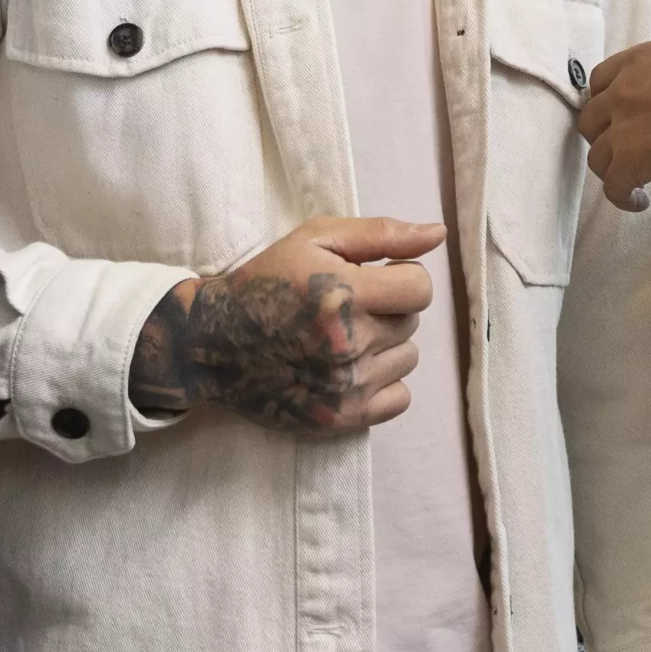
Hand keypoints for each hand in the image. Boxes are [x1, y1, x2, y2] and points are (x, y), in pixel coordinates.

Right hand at [128, 216, 442, 430]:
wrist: (213, 342)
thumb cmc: (266, 280)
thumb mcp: (314, 239)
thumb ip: (380, 234)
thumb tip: (437, 233)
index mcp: (343, 293)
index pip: (420, 288)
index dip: (399, 277)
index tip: (371, 278)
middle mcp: (348, 342)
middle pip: (412, 322)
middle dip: (387, 308)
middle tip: (345, 307)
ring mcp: (347, 385)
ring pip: (407, 358)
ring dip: (384, 345)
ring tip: (343, 337)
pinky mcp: (343, 417)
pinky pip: (400, 398)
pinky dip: (382, 383)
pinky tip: (349, 368)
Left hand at [578, 43, 650, 208]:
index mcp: (639, 61)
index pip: (600, 79)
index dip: (606, 99)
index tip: (617, 113)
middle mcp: (622, 91)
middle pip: (590, 118)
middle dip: (603, 134)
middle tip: (623, 146)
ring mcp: (622, 128)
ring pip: (596, 156)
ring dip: (611, 168)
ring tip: (631, 178)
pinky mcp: (630, 161)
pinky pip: (613, 186)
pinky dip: (622, 197)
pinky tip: (638, 201)